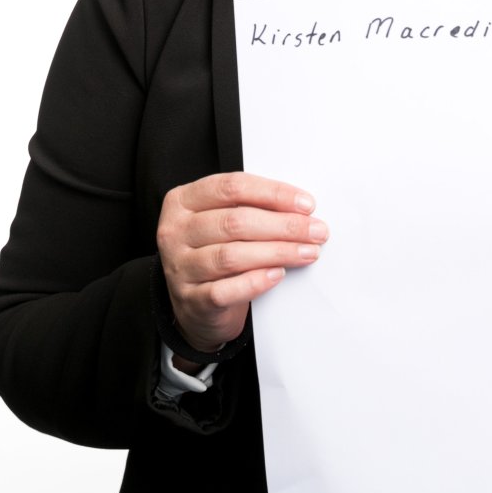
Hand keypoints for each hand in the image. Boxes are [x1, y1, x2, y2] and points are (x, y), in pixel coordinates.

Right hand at [157, 173, 327, 354]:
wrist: (195, 305)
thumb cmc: (214, 253)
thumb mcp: (223, 222)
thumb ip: (251, 209)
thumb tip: (300, 208)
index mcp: (183, 201)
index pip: (231, 187)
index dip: (273, 193)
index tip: (306, 204)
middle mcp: (176, 232)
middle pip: (235, 222)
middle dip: (284, 225)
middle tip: (315, 231)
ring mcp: (180, 267)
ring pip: (232, 255)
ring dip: (278, 252)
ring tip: (307, 252)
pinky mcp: (191, 300)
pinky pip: (225, 290)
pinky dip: (255, 282)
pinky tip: (277, 275)